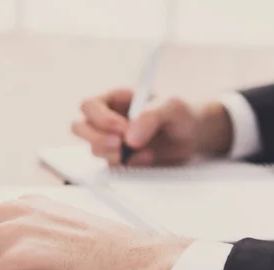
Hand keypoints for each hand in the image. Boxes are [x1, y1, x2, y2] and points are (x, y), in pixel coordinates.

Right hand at [71, 88, 232, 165]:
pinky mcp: (121, 159)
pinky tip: (147, 158)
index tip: (122, 128)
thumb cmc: (181, 113)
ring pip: (93, 149)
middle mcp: (108, 120)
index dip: (100, 118)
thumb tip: (130, 137)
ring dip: (111, 153)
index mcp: (114, 99)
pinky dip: (128, 165)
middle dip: (96, 138)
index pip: (89, 106)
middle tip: (119, 145)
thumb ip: (151, 115)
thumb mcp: (172, 106)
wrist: (194, 135)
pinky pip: (111, 166)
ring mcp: (112, 141)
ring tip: (139, 151)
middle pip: (79, 128)